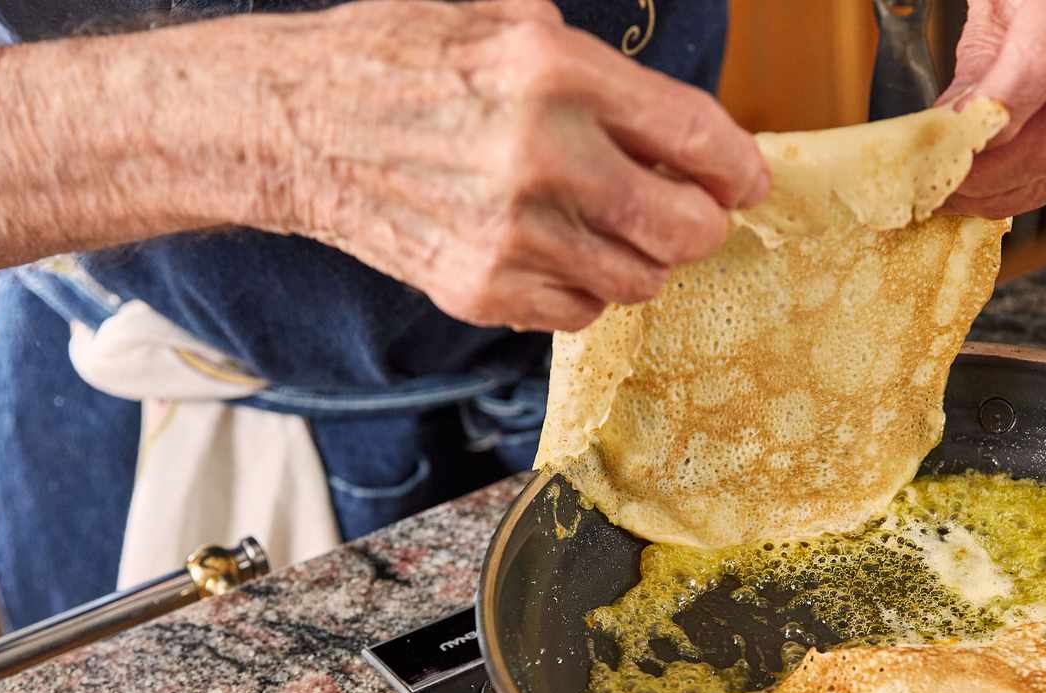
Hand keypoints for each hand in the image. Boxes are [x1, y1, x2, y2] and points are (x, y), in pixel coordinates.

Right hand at [0, 0, 765, 332]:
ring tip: (611, 228)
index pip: (693, 136)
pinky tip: (556, 251)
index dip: (739, 168)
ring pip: (639, 279)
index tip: (750, 182)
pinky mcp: (479, 288)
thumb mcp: (506, 26)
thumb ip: (602, 79)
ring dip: (645, 259)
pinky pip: (581, 312)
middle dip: (704, 224)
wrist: (294, 124)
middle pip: (684, 227)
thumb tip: (685, 138)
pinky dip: (587, 288)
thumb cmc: (399, 61)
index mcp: (552, 71)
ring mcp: (508, 233)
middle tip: (694, 214)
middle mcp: (540, 155)